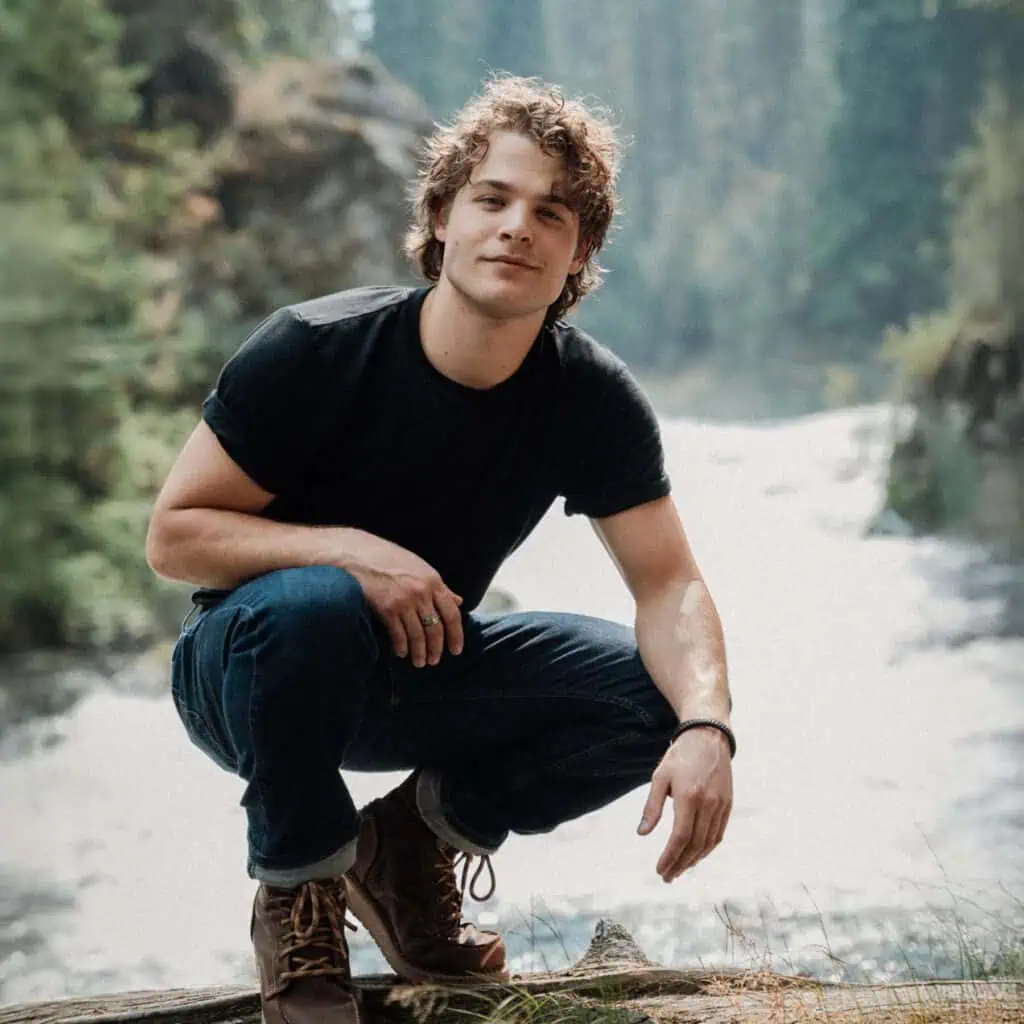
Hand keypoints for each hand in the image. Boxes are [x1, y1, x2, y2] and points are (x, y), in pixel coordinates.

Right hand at [340, 531, 463, 667]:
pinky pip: (398, 634)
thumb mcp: (421, 568)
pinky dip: (401, 646)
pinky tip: (402, 653)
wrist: (360, 556)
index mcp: (433, 582)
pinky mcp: (387, 609)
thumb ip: (440, 587)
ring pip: (418, 635)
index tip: (456, 650)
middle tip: (434, 661)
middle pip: (435, 629)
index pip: (452, 614)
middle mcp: (421, 593)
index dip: (456, 635)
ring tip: (420, 662)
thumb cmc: (391, 560)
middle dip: (436, 649)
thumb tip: (458, 601)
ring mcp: (404, 602)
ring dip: (419, 652)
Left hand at [637, 727, 732, 881]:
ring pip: (708, 843)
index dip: (670, 857)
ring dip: (694, 860)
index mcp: (689, 797)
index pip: (680, 837)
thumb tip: (642, 834)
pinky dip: (707, 849)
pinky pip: (718, 834)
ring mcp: (721, 805)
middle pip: (695, 845)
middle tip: (667, 876)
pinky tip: (696, 855)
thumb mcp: (660, 777)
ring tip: (679, 869)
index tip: (659, 870)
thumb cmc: (680, 756)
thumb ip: (652, 807)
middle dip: (680, 864)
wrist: (708, 737)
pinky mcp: (728, 804)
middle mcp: (708, 804)